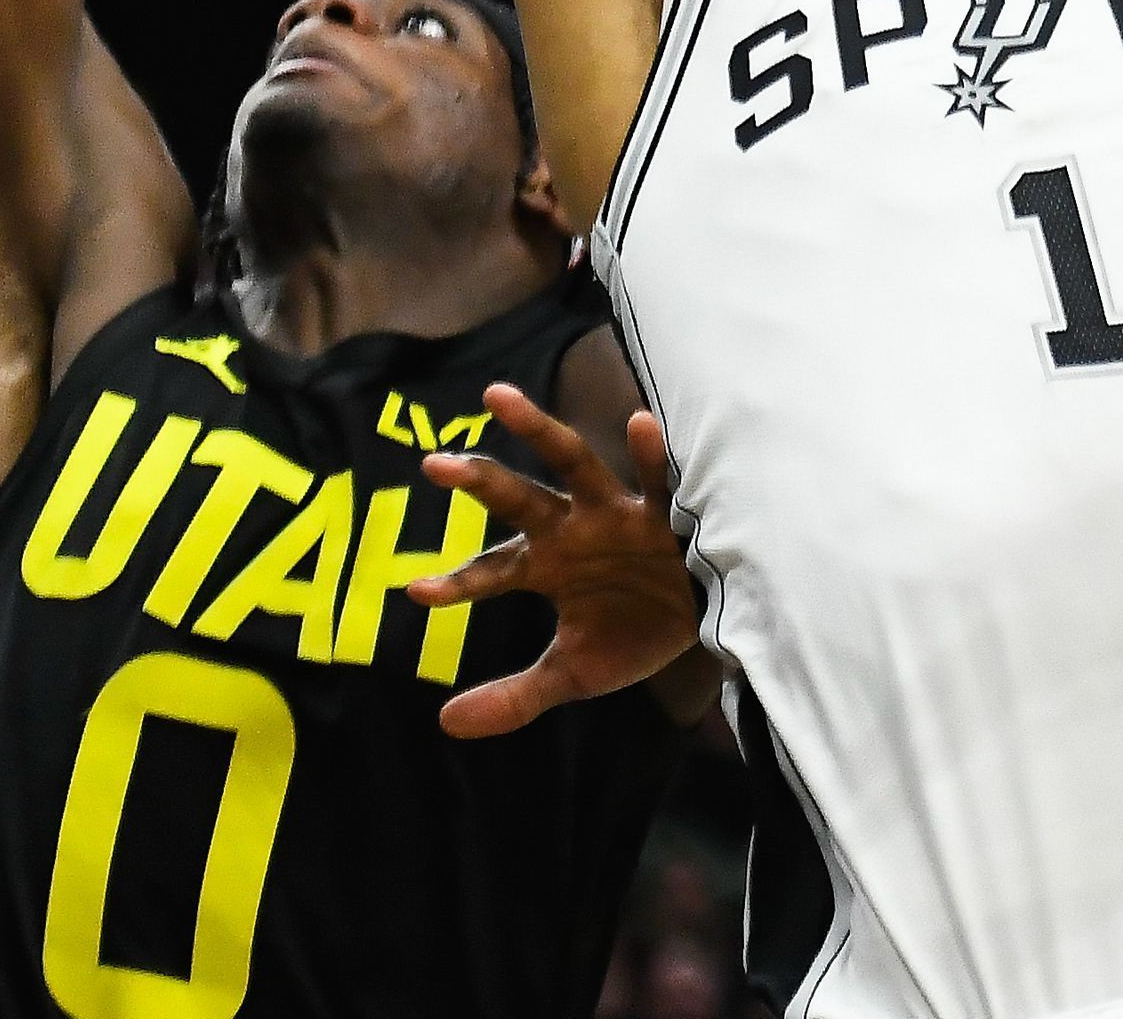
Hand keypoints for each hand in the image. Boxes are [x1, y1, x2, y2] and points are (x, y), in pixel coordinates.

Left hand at [404, 382, 693, 737]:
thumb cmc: (633, 634)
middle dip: (478, 482)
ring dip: (536, 430)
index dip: (456, 583)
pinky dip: (650, 453)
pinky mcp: (665, 510)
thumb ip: (515, 697)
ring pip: (572, 462)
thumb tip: (445, 724)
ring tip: (496, 399)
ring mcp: (616, 512)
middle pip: (517, 500)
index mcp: (545, 565)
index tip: (414, 592)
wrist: (708, 626)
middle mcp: (572, 528)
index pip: (491, 572)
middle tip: (433, 465)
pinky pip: (657, 479)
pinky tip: (639, 421)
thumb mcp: (574, 673)